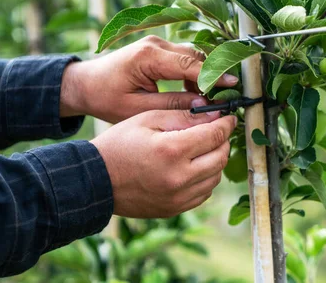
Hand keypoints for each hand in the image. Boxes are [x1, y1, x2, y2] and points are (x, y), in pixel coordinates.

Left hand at [60, 35, 238, 122]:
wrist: (85, 84)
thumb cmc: (105, 98)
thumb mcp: (138, 108)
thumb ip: (172, 104)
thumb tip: (202, 104)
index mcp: (147, 57)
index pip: (189, 65)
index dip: (213, 76)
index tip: (232, 86)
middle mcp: (155, 44)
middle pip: (195, 56)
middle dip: (213, 76)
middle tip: (225, 98)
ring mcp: (157, 43)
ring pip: (192, 56)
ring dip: (204, 76)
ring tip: (210, 99)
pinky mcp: (158, 49)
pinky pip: (184, 58)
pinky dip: (194, 73)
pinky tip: (196, 92)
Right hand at [90, 109, 236, 217]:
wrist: (96, 180)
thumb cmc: (119, 144)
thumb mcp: (148, 119)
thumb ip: (183, 116)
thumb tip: (215, 115)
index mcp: (172, 150)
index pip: (215, 135)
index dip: (226, 124)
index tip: (229, 118)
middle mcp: (179, 177)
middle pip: (220, 157)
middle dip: (223, 141)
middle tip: (217, 131)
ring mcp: (178, 197)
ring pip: (215, 177)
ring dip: (215, 160)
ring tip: (203, 148)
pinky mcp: (175, 209)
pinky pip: (203, 193)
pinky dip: (205, 179)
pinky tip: (193, 167)